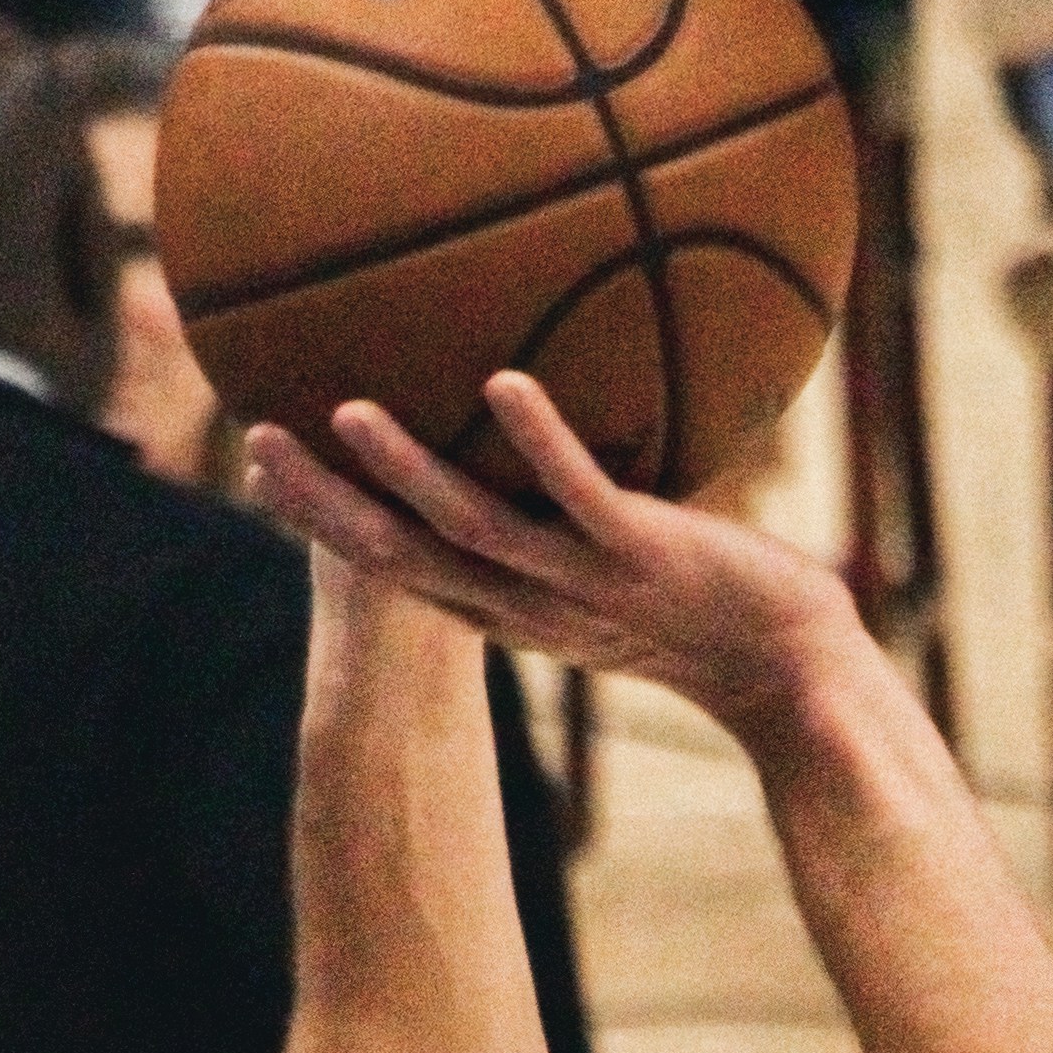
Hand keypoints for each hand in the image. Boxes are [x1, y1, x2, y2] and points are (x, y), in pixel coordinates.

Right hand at [242, 375, 863, 737]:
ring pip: (475, 530)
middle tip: (258, 441)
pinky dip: (541, 444)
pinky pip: (582, 497)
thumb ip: (566, 510)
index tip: (267, 463)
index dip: (330, 522)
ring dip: (409, 474)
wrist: (794, 667)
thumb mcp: (614, 564)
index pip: (401, 567)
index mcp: (513, 606)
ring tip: (349, 413)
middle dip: (328, 507)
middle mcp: (533, 601)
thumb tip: (525, 425)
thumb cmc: (707, 608)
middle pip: (406, 557)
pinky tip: (505, 386)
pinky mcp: (646, 556)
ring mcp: (586, 581)